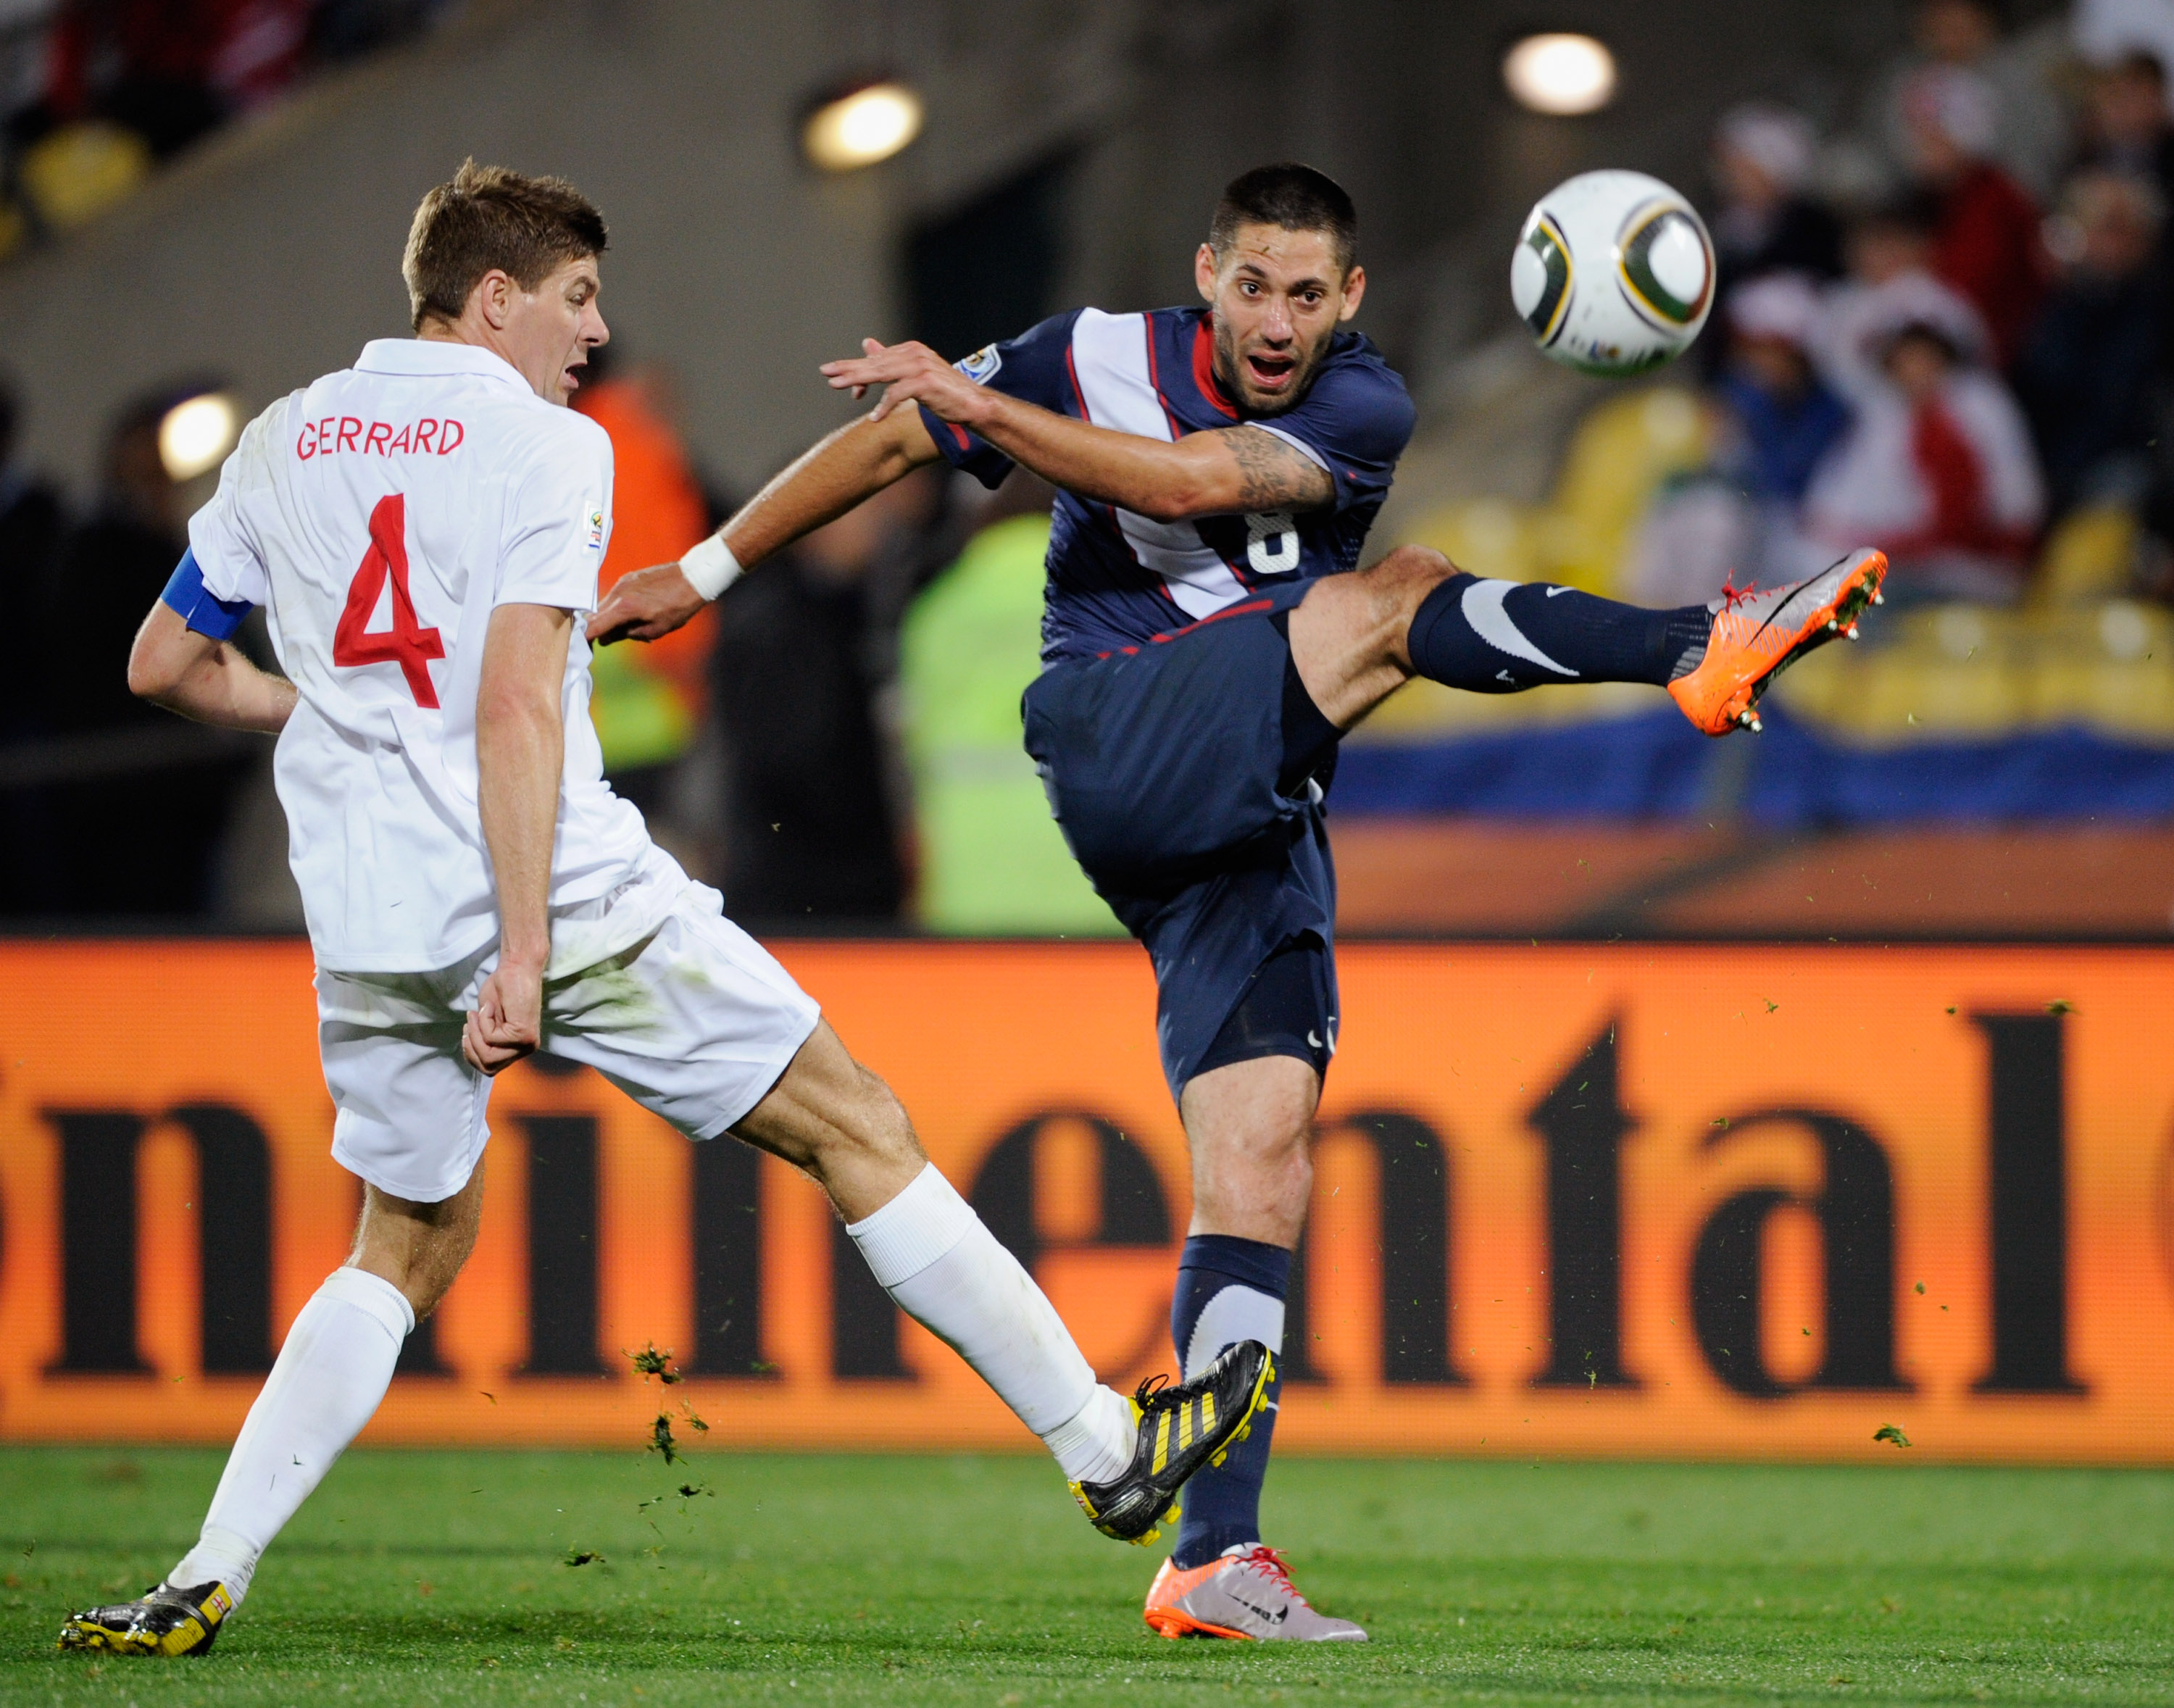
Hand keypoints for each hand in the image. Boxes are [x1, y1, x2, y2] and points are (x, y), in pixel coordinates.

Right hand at [463, 956, 542, 1075]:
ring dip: (476, 1034)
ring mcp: (526, 1044)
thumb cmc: (501, 990)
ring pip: (488, 1056)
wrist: (516, 968)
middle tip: (469, 1023)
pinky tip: (490, 1006)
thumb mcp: (487, 1021)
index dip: (472, 1053)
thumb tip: (471, 1053)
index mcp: (517, 1047)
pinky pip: (491, 1038)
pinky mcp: (524, 1035)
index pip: (490, 1068)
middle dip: (471, 1046)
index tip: (466, 1032)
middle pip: (488, 1067)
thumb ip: (483, 1040)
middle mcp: (525, 1049)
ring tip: (478, 1014)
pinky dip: (484, 1021)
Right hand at [587, 563, 705, 644]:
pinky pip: (614, 595)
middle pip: (594, 615)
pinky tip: (634, 614)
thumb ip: (628, 634)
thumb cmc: (679, 606)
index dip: (585, 638)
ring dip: (609, 618)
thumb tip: (607, 638)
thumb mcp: (656, 629)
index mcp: (624, 608)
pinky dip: (617, 607)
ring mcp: (622, 582)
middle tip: (608, 640)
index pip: (594, 625)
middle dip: (597, 629)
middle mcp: (618, 592)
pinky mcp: (628, 577)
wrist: (692, 577)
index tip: (582, 647)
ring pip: (603, 605)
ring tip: (629, 627)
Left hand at [820, 338, 991, 425]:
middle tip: (826, 372)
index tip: (838, 380)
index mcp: (910, 349)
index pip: (876, 359)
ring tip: (837, 386)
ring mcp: (920, 366)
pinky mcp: (925, 382)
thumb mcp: (915, 374)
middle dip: (848, 369)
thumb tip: (866, 343)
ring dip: (858, 380)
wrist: (974, 404)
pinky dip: (884, 406)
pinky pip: (897, 393)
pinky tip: (874, 418)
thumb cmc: (945, 393)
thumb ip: (891, 361)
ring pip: (881, 373)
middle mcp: (914, 353)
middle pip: (875, 363)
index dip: (856, 370)